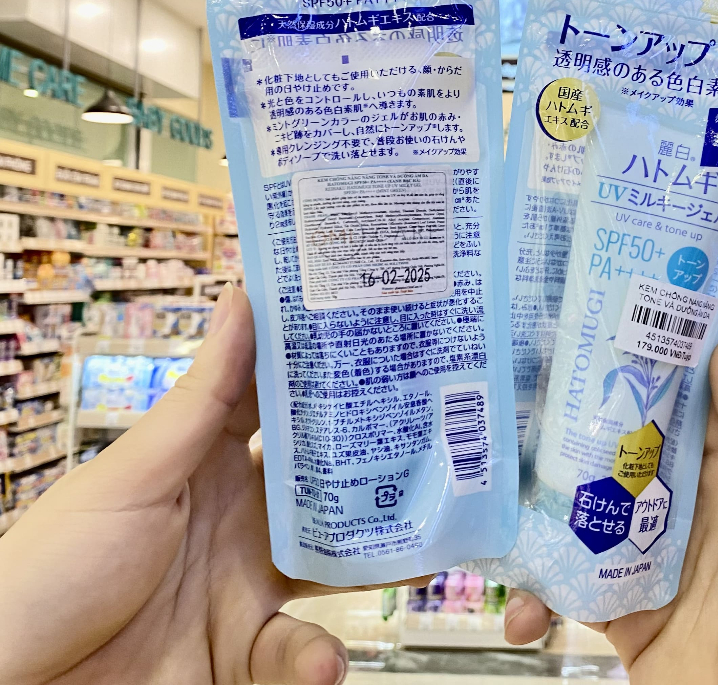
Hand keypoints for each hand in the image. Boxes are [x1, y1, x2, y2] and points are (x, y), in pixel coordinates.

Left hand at [0, 283, 390, 684]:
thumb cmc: (52, 569)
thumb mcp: (135, 476)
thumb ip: (203, 399)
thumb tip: (244, 299)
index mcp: (210, 462)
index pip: (280, 403)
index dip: (328, 370)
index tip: (382, 332)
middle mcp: (240, 517)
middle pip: (325, 482)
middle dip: (376, 468)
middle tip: (435, 446)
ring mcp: (247, 584)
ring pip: (333, 565)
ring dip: (372, 566)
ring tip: (413, 561)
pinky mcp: (247, 653)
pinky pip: (300, 653)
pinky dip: (316, 661)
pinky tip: (322, 663)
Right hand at [505, 339, 717, 684]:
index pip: (697, 408)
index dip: (654, 367)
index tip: (603, 329)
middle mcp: (703, 518)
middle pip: (632, 452)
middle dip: (582, 428)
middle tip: (527, 402)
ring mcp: (659, 567)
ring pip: (592, 512)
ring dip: (546, 508)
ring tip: (505, 503)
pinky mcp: (626, 617)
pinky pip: (573, 587)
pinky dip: (540, 593)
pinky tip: (523, 605)